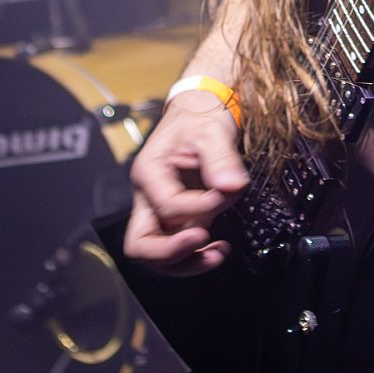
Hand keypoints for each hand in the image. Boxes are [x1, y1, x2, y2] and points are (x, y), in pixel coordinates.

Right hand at [124, 91, 249, 276]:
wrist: (201, 110)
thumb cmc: (199, 116)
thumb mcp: (212, 130)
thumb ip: (221, 159)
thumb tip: (232, 186)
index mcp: (149, 172)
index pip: (166, 205)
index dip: (198, 207)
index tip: (225, 193)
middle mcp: (149, 196)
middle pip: (141, 244)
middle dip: (170, 252)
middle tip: (203, 242)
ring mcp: (163, 210)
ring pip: (157, 254)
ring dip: (186, 262)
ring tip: (217, 254)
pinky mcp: (181, 217)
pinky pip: (178, 247)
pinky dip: (196, 256)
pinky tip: (219, 249)